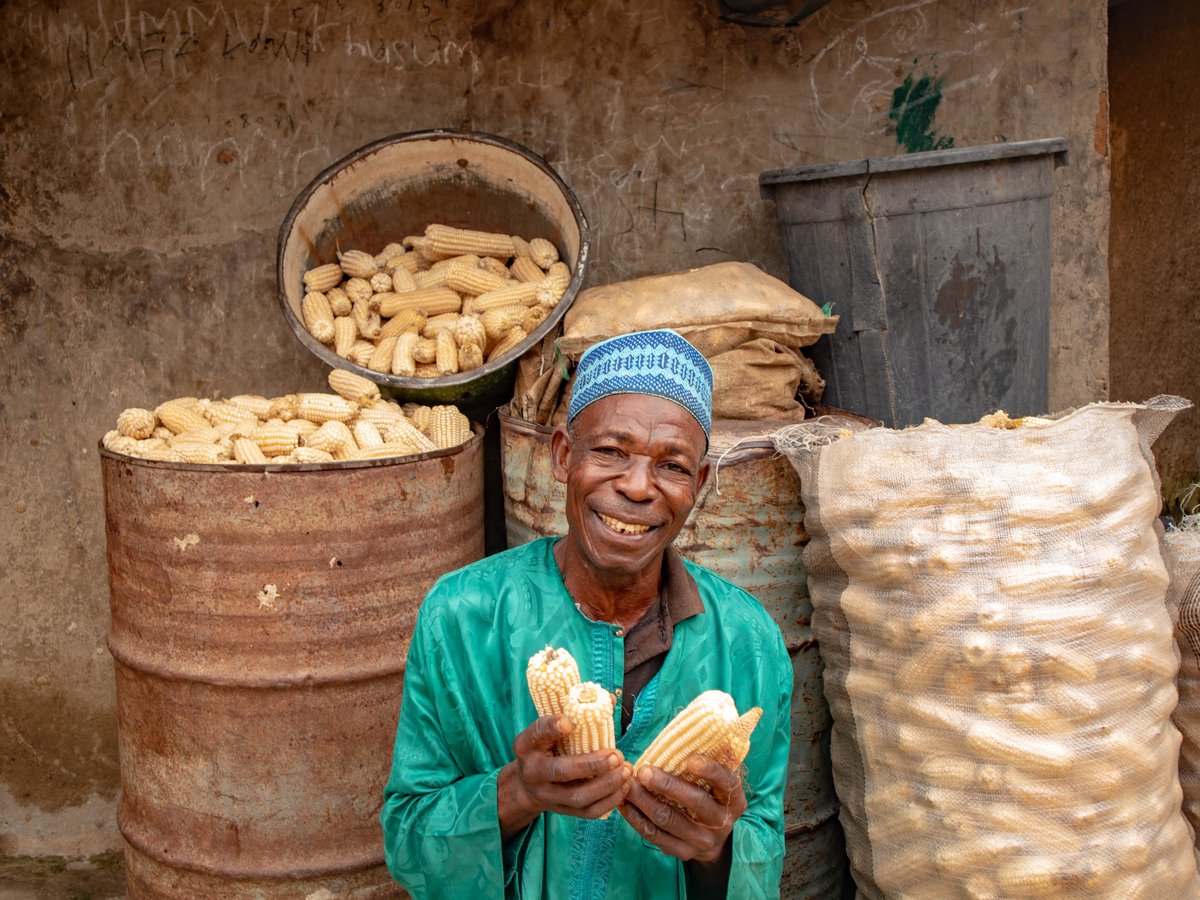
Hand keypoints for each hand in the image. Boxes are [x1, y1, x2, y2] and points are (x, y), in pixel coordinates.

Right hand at [498, 715, 631, 840]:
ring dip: (605, 785)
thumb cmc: (546, 747)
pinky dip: (608, 802)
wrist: (529, 784)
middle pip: (561, 771)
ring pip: (577, 796)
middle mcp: (533, 772)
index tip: (570, 721)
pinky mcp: (563, 811)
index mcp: (526, 746)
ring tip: (625, 770)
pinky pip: (587, 812)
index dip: (552, 727)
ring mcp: (547, 796)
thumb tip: (610, 699)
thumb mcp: (550, 729)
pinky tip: (623, 787)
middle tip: (616, 755)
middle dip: (591, 765)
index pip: (537, 733)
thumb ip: (575, 714)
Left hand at [618, 756, 746, 862]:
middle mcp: (721, 821)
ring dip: (644, 800)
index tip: (691, 760)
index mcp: (734, 800)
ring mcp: (701, 840)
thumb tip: (701, 728)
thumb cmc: (711, 796)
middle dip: (666, 785)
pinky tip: (625, 804)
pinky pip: (655, 836)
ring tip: (628, 784)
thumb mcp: (720, 781)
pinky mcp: (682, 851)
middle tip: (643, 770)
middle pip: (694, 802)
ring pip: (669, 819)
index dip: (710, 770)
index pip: (725, 782)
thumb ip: (714, 759)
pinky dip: (637, 819)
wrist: (714, 840)